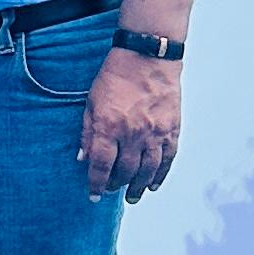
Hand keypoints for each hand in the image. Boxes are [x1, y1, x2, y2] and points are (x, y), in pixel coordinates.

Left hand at [78, 49, 181, 202]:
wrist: (147, 58)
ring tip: (133, 196)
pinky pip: (167, 159)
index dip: (96, 183)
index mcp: (109, 127)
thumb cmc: (115, 77)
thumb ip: (87, 132)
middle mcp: (132, 134)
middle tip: (112, 191)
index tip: (94, 195)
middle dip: (116, 185)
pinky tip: (154, 184)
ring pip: (148, 170)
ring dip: (139, 187)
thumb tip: (82, 158)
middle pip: (125, 171)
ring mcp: (154, 133)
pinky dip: (161, 175)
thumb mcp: (91, 102)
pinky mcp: (171, 129)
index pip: (101, 165)